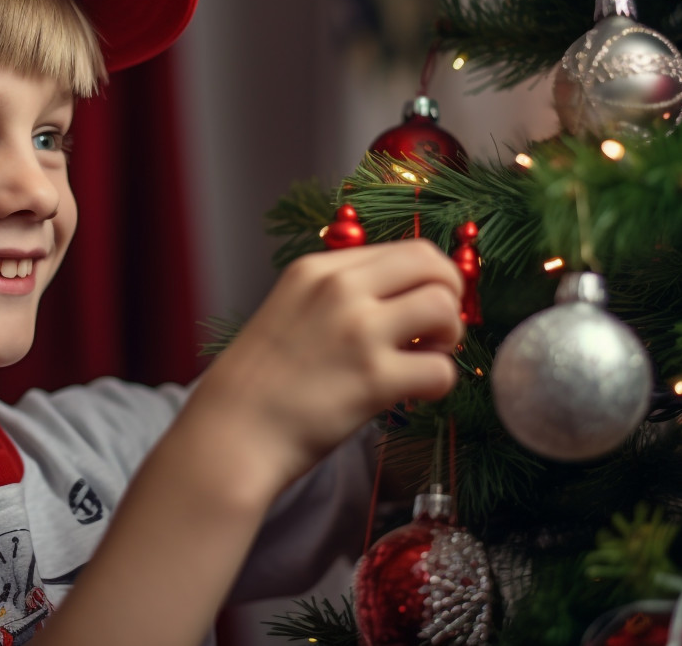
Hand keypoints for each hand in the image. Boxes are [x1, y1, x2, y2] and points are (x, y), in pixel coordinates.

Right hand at [192, 238, 464, 494]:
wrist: (231, 433)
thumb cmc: (259, 382)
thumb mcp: (289, 310)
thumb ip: (337, 296)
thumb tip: (399, 297)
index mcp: (318, 269)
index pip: (404, 249)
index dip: (428, 278)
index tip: (421, 307)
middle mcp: (339, 290)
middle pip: (432, 264)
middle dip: (450, 295)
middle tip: (436, 330)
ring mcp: (358, 332)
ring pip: (444, 308)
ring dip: (448, 337)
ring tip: (424, 359)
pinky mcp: (374, 379)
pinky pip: (442, 370)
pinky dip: (438, 384)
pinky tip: (413, 394)